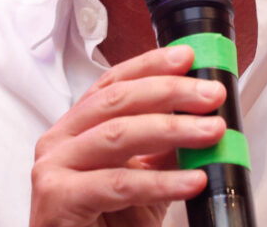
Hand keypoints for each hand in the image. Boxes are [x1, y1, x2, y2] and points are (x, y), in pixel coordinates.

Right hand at [29, 44, 227, 226]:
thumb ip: (162, 151)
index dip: (151, 65)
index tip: (189, 58)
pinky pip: (119, 183)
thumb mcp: (142, 181)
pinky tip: (193, 181)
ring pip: (119, 134)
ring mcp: (54, 167)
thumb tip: (203, 120)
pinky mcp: (58, 197)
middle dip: (170, 91)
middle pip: (118, 100)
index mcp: (76, 128)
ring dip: (174, 129)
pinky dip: (162, 181)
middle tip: (211, 94)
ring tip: (212, 131)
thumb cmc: (105, 226)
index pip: (113, 83)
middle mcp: (59, 140)